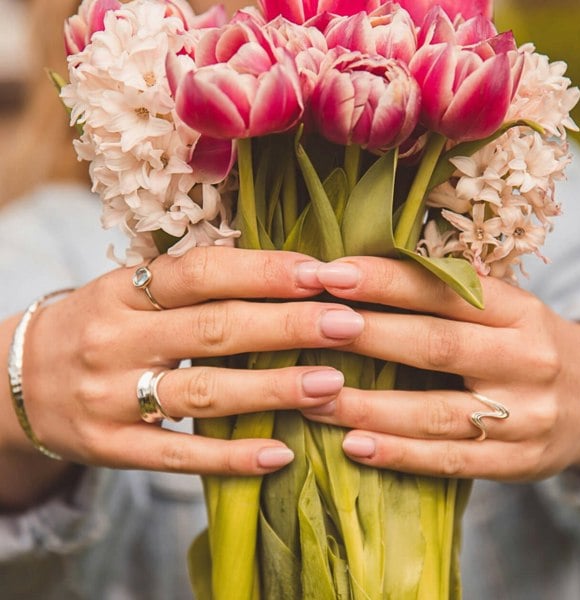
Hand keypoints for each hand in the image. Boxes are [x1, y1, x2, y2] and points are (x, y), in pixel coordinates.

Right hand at [0, 248, 366, 505]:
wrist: (15, 381)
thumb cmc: (96, 326)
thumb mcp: (128, 292)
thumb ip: (190, 283)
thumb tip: (276, 268)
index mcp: (124, 292)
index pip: (201, 273)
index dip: (262, 271)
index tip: (320, 273)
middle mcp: (116, 340)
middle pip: (213, 331)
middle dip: (286, 326)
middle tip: (347, 324)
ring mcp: (111, 398)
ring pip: (202, 394)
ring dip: (271, 389)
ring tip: (330, 384)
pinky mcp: (111, 448)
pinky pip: (177, 457)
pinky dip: (231, 457)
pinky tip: (280, 453)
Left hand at [302, 257, 579, 480]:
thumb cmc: (526, 345)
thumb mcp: (504, 310)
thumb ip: (449, 295)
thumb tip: (363, 276)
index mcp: (520, 312)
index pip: (447, 290)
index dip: (386, 281)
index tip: (332, 274)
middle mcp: (525, 360)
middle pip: (435, 346)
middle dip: (367, 336)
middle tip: (310, 328)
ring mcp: (524, 417)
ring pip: (433, 411)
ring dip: (366, 405)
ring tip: (310, 395)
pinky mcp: (515, 463)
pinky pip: (448, 460)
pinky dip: (397, 454)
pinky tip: (353, 445)